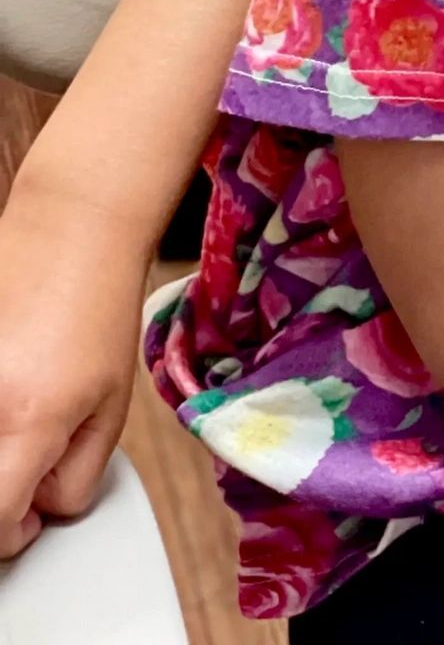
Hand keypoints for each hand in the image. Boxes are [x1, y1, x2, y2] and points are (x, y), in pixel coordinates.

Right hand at [0, 185, 147, 559]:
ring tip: (18, 413)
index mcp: (29, 419)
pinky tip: (7, 387)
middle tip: (25, 466)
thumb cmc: (98, 308)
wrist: (71, 232)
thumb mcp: (112, 404)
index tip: (29, 514)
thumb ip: (78, 474)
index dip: (14, 531)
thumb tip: (41, 511)